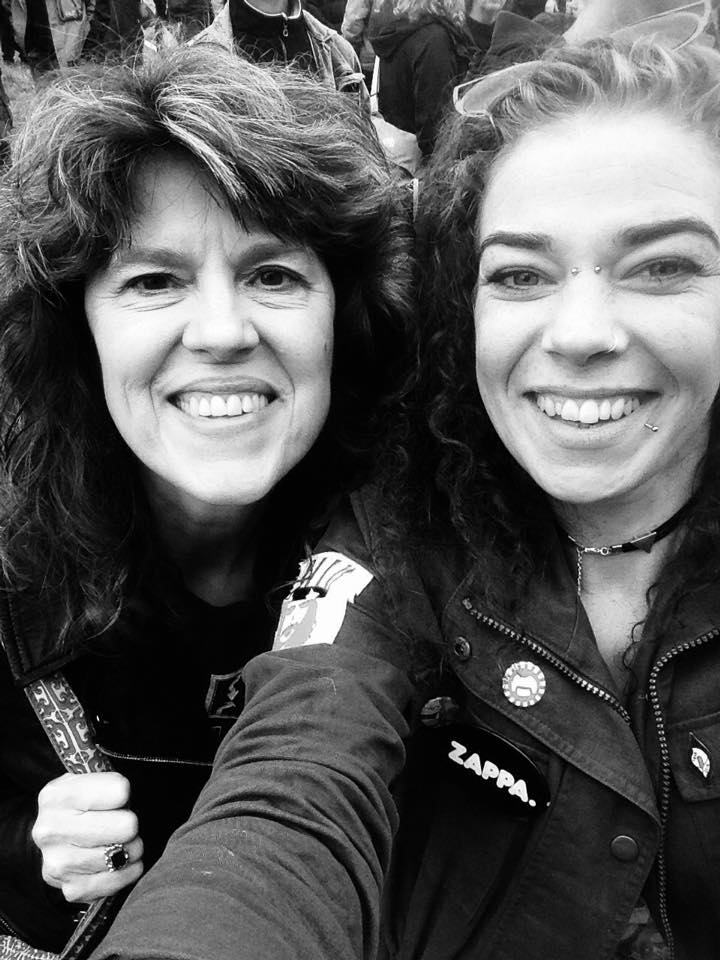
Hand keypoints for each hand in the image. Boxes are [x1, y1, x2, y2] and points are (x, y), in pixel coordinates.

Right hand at [32, 772, 143, 901]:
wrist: (57, 840)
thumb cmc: (83, 806)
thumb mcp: (90, 781)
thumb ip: (110, 781)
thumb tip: (130, 793)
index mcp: (57, 795)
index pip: (120, 790)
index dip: (126, 794)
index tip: (118, 799)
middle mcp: (50, 830)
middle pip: (127, 826)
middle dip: (131, 824)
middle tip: (122, 824)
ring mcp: (58, 863)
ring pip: (124, 855)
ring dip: (131, 849)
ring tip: (120, 843)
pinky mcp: (72, 889)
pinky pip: (118, 881)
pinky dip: (127, 872)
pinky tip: (119, 864)